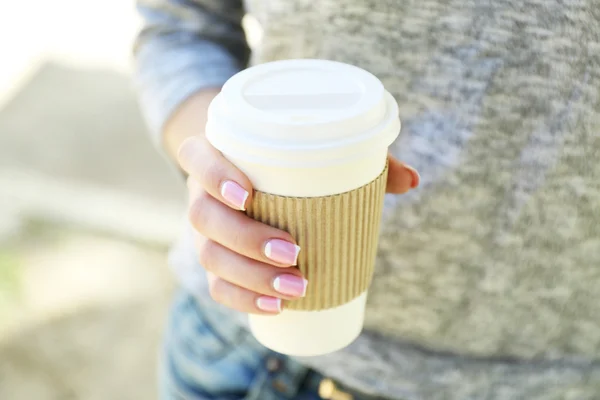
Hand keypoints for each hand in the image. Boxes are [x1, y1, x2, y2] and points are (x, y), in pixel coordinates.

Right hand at [178, 134, 419, 314]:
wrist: (244, 177)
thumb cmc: (282, 163)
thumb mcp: (314, 152)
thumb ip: (360, 160)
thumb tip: (412, 180)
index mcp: (215, 155)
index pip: (197, 157)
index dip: (213, 175)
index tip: (248, 194)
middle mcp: (201, 193)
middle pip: (203, 217)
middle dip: (245, 240)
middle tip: (293, 252)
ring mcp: (205, 231)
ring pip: (208, 257)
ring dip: (250, 277)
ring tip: (296, 287)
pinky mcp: (214, 260)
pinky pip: (216, 286)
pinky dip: (243, 300)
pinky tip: (276, 307)